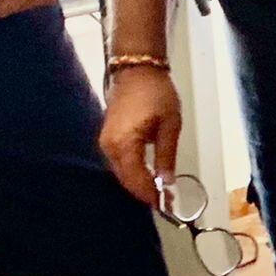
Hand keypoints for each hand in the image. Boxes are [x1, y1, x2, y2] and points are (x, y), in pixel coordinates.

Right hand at [99, 66, 179, 206]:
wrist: (137, 69)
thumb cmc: (156, 92)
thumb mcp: (170, 124)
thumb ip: (166, 156)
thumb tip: (167, 183)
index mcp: (124, 144)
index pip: (135, 180)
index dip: (150, 195)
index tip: (165, 205)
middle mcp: (109, 147)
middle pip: (125, 180)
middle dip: (143, 193)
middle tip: (164, 202)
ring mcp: (105, 142)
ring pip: (121, 173)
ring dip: (137, 184)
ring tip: (157, 192)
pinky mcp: (107, 137)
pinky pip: (118, 163)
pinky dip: (131, 172)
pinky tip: (145, 176)